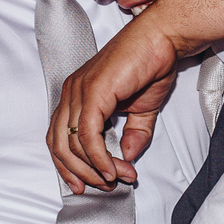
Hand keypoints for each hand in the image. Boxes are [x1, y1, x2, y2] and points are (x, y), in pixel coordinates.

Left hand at [49, 8, 179, 191]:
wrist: (164, 37)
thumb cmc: (151, 62)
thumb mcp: (141, 108)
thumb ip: (133, 133)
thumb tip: (129, 156)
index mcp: (77, 94)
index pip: (59, 137)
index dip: (69, 165)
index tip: (86, 183)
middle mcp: (72, 92)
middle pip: (59, 144)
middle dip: (81, 172)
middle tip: (105, 185)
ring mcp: (80, 91)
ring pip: (73, 144)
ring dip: (96, 168)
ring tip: (118, 177)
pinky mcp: (93, 92)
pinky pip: (88, 135)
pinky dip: (100, 157)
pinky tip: (113, 167)